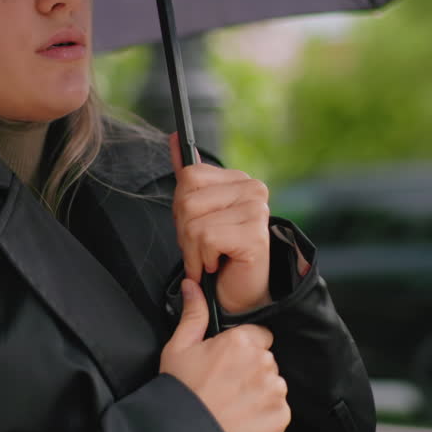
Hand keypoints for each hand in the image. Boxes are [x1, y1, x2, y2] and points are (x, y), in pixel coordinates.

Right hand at [161, 278, 289, 431]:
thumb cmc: (181, 391)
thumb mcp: (179, 348)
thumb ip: (193, 314)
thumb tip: (192, 286)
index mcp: (240, 342)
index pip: (258, 335)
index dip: (243, 348)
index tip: (229, 361)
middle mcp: (263, 363)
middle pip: (266, 359)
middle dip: (252, 369)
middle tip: (226, 385)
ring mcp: (274, 391)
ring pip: (273, 384)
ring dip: (259, 391)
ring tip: (234, 404)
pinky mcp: (281, 416)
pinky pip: (278, 409)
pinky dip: (265, 414)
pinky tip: (243, 418)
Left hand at [169, 133, 271, 314]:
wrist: (236, 295)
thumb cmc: (217, 255)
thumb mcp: (196, 211)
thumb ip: (187, 175)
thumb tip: (174, 136)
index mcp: (239, 179)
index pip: (189, 176)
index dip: (181, 208)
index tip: (196, 226)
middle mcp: (254, 189)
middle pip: (187, 198)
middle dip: (185, 231)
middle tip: (203, 247)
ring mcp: (257, 210)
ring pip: (194, 220)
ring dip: (192, 249)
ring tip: (209, 257)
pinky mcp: (255, 234)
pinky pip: (205, 237)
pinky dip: (202, 258)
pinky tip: (217, 264)